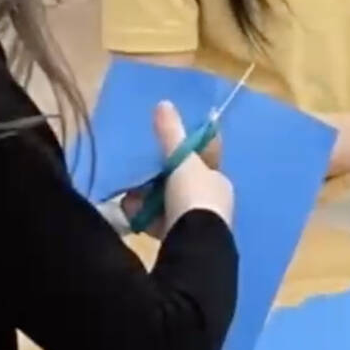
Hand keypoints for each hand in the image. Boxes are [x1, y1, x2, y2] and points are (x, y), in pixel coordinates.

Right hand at [122, 101, 232, 234]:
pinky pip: (159, 227)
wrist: (196, 245)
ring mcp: (199, 226)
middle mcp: (213, 204)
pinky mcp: (184, 244)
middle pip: (178, 186)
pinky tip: (133, 218)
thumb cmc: (194, 197)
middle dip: (155, 183)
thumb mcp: (182, 160)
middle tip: (137, 183)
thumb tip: (164, 104)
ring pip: (166, 207)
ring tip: (130, 201)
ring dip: (146, 202)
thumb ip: (171, 134)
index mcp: (219, 182)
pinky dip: (145, 221)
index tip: (160, 157)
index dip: (182, 157)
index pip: (202, 164)